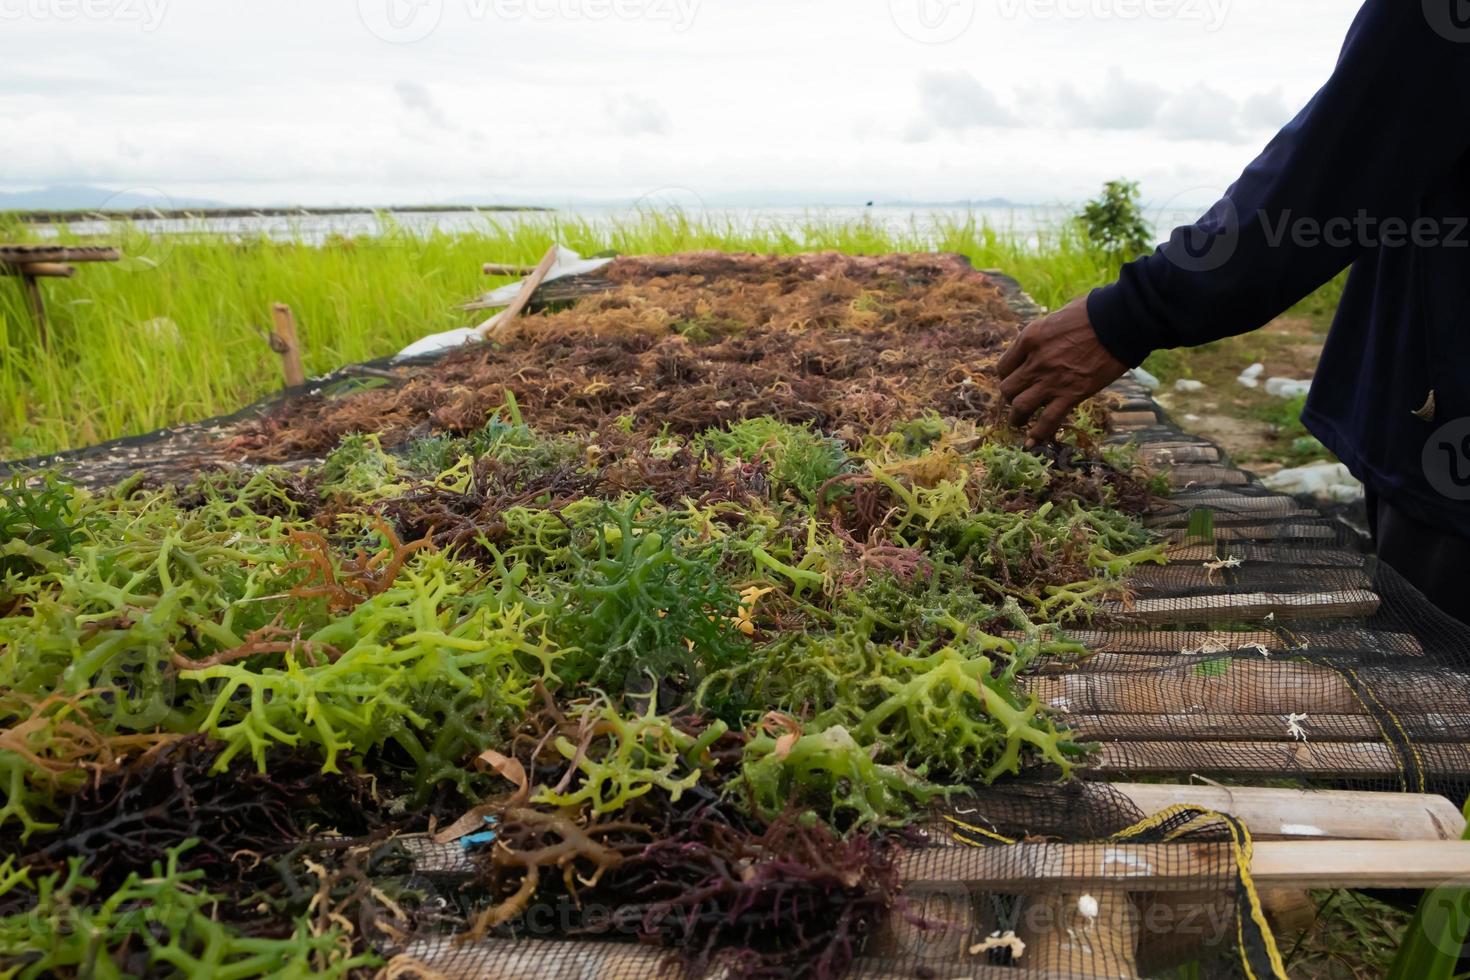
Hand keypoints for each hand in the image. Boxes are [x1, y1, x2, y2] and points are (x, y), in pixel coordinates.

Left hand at [997, 298, 1128, 446]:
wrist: (1120, 321)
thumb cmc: (1093, 313)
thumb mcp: (1056, 317)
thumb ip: (1044, 335)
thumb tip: (1042, 345)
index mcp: (1029, 338)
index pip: (1004, 367)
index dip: (1008, 376)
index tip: (1017, 380)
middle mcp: (1034, 362)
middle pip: (1007, 389)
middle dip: (1011, 397)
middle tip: (1018, 400)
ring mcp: (1051, 380)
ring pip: (1020, 407)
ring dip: (1017, 417)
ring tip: (1019, 422)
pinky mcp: (1071, 394)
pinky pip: (1047, 421)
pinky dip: (1039, 434)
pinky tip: (1033, 443)